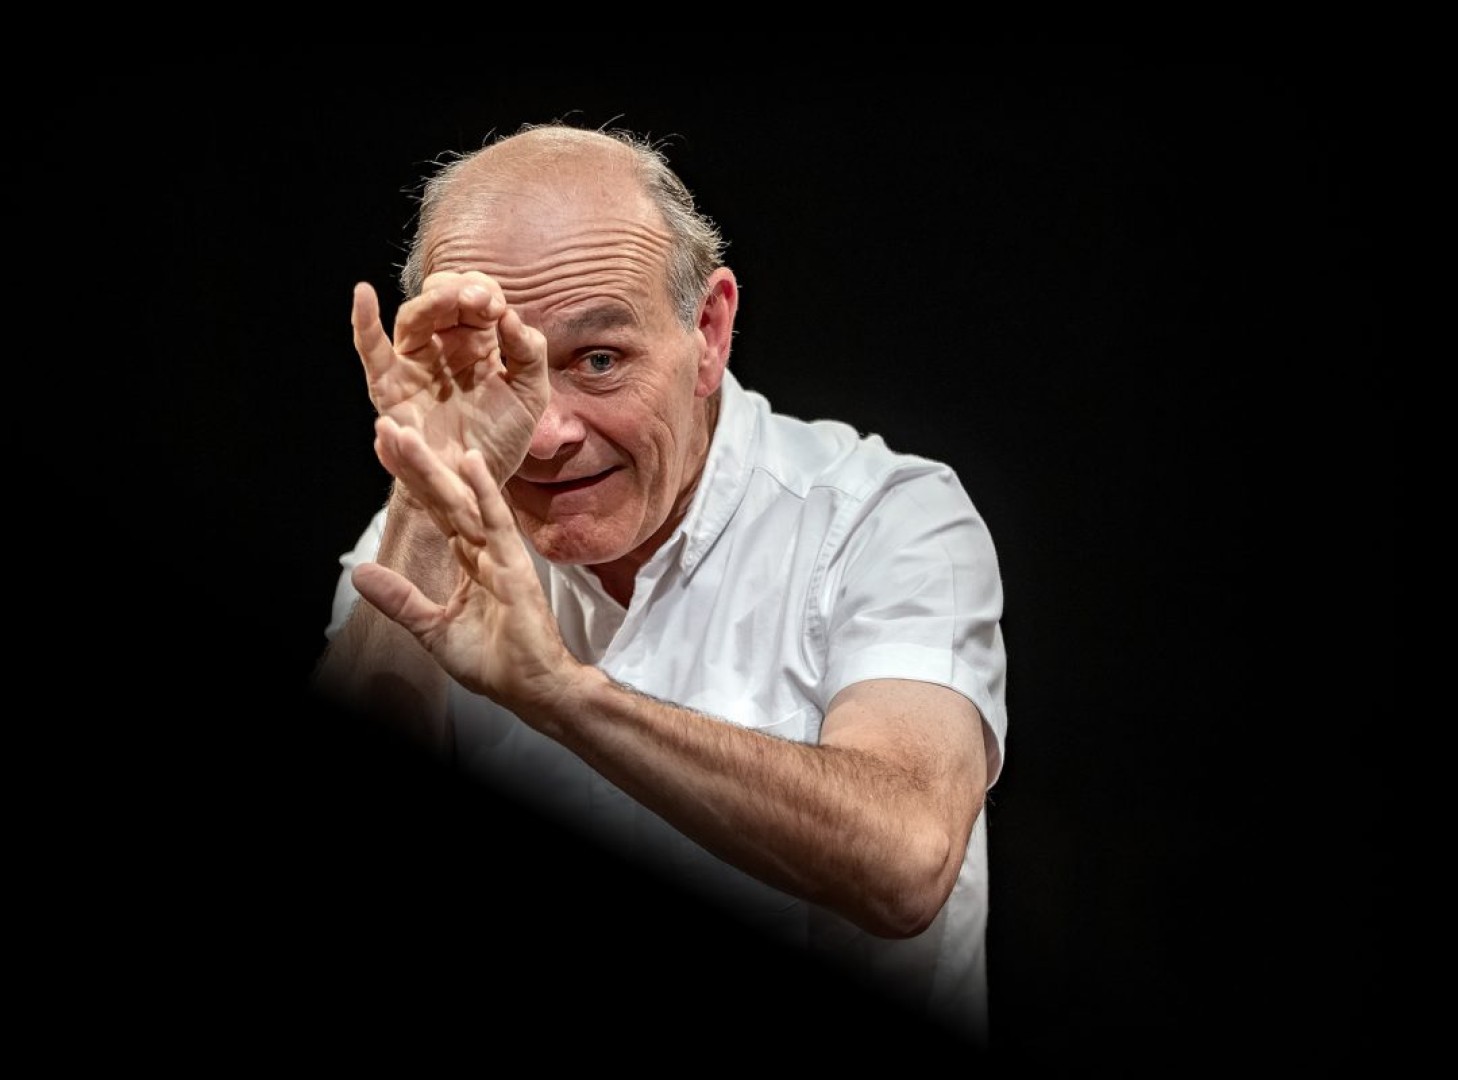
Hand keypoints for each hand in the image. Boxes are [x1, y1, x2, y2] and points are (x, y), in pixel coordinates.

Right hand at [351, 272, 548, 485]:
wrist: (479, 482)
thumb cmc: (502, 438)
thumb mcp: (530, 394)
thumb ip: (529, 353)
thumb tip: (508, 315)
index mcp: (477, 342)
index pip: (473, 297)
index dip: (484, 293)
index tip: (498, 309)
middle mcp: (443, 346)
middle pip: (441, 299)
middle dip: (461, 292)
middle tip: (482, 302)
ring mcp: (414, 364)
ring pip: (413, 318)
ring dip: (431, 303)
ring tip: (449, 299)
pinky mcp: (390, 386)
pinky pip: (371, 351)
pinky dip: (363, 322)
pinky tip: (363, 294)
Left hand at [353, 416, 578, 716]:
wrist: (531, 688)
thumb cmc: (494, 661)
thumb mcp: (431, 629)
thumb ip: (399, 599)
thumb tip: (361, 571)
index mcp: (466, 559)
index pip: (432, 510)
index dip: (408, 479)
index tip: (383, 447)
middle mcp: (482, 548)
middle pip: (442, 496)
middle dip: (414, 462)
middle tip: (387, 425)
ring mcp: (499, 553)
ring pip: (462, 501)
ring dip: (436, 467)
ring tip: (408, 435)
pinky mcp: (514, 565)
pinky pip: (497, 521)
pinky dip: (485, 490)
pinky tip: (471, 460)